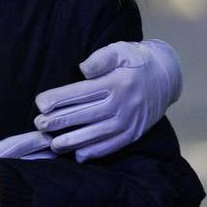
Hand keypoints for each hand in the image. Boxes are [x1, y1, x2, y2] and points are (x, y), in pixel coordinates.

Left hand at [34, 39, 182, 161]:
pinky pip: (113, 145)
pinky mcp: (134, 133)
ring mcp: (129, 121)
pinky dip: (96, 151)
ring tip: (54, 144)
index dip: (59, 98)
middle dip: (60, 121)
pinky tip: (79, 155)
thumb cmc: (135, 60)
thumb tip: (82, 69)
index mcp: (116, 83)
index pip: (82, 93)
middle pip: (86, 115)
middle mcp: (122, 105)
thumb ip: (101, 59)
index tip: (40, 104)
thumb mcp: (120, 50)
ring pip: (97, 134)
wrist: (167, 76)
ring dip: (74, 141)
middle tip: (39, 125)